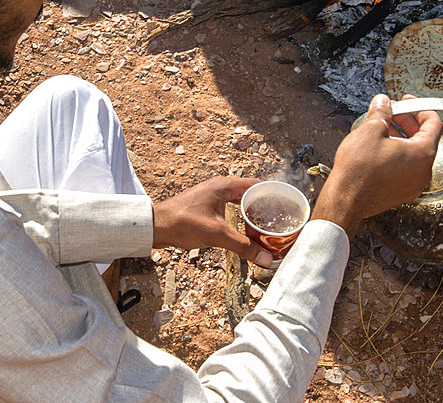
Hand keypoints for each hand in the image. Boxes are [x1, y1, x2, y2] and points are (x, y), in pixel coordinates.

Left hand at [153, 176, 274, 266]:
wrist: (155, 226)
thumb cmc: (182, 223)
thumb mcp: (217, 235)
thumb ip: (243, 246)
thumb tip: (266, 258)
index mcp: (224, 185)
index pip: (257, 184)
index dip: (273, 193)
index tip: (287, 203)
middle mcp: (219, 187)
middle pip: (250, 192)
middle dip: (265, 205)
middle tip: (281, 218)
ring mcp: (212, 196)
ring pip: (240, 201)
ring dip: (253, 211)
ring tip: (267, 224)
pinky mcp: (206, 206)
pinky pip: (230, 208)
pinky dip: (241, 216)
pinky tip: (246, 229)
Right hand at [311, 94, 442, 236]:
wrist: (345, 200)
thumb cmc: (358, 171)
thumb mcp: (370, 130)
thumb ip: (382, 112)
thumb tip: (383, 103)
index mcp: (423, 153)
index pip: (434, 123)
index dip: (419, 108)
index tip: (406, 102)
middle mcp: (423, 171)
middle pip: (425, 138)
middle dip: (408, 122)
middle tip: (392, 113)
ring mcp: (413, 184)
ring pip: (414, 155)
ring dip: (401, 138)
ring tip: (382, 129)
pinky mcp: (401, 192)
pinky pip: (405, 169)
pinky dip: (396, 155)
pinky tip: (378, 149)